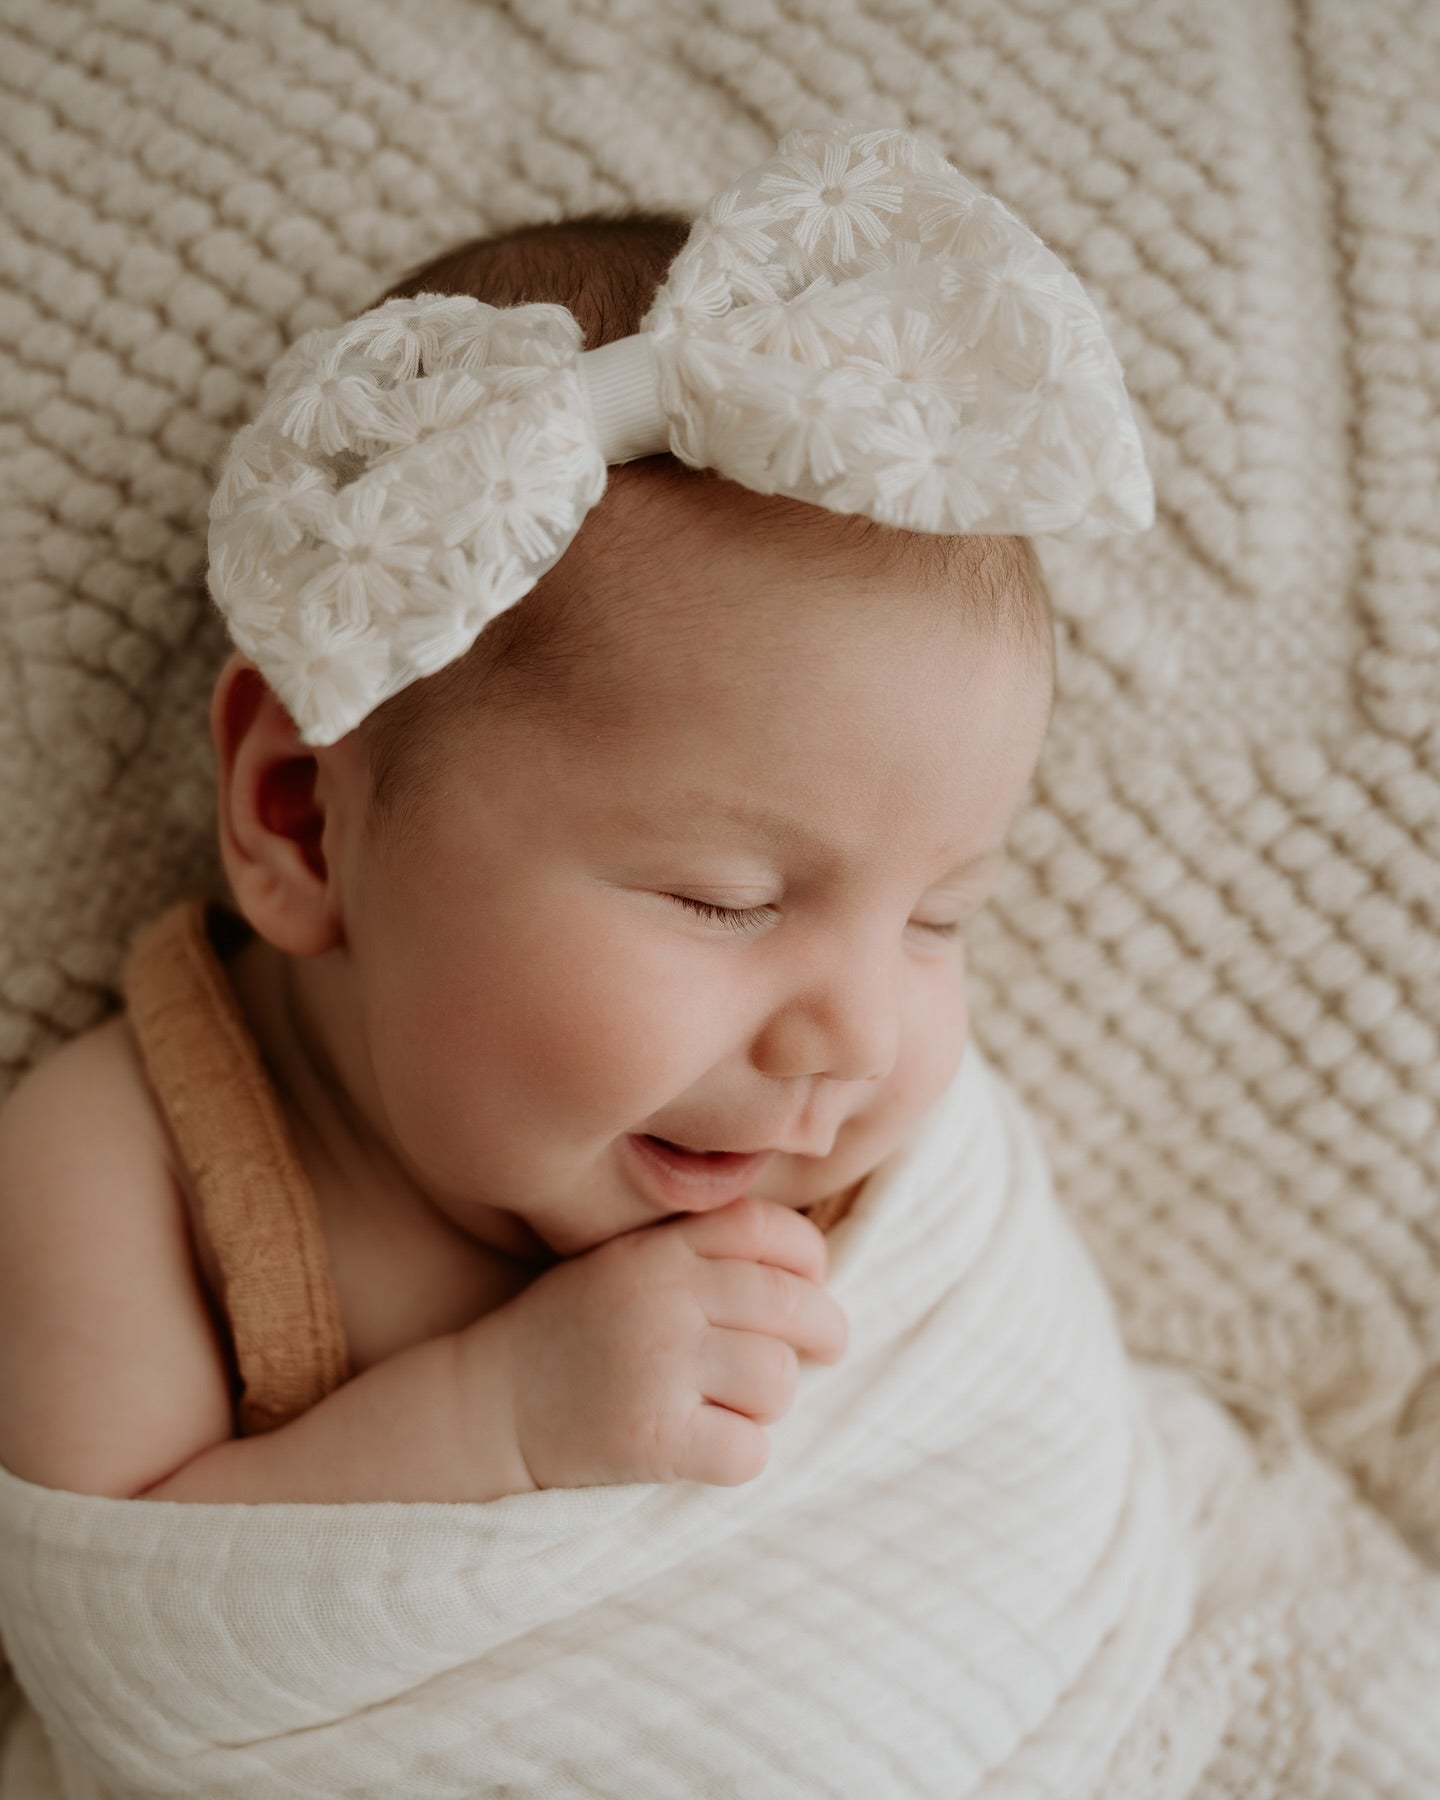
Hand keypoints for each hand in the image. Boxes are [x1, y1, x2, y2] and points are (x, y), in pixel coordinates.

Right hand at [500, 1194, 849, 1490]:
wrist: (485, 1406)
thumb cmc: (570, 1333)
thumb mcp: (625, 1263)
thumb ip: (699, 1251)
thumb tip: (809, 1270)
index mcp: (660, 1247)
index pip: (771, 1229)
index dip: (810, 1257)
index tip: (813, 1283)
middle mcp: (665, 1296)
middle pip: (794, 1304)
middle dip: (826, 1329)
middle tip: (829, 1348)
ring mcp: (660, 1366)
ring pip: (779, 1381)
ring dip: (769, 1401)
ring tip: (732, 1403)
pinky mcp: (655, 1438)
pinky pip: (750, 1450)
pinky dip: (741, 1456)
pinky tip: (707, 1447)